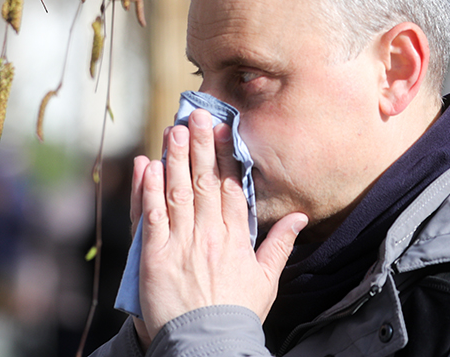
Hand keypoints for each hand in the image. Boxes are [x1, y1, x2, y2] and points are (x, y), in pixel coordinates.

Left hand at [131, 109, 307, 341]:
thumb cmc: (238, 311)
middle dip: (199, 145)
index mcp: (236, 238)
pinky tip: (148, 167)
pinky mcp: (156, 255)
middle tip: (195, 115)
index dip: (226, 155)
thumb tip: (300, 217)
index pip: (232, 187)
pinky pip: (153, 216)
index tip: (222, 129)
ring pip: (178, 192)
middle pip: (205, 182)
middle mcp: (210, 234)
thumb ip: (281, 244)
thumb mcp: (267, 279)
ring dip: (174, 158)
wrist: (208, 344)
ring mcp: (182, 243)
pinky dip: (149, 190)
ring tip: (172, 130)